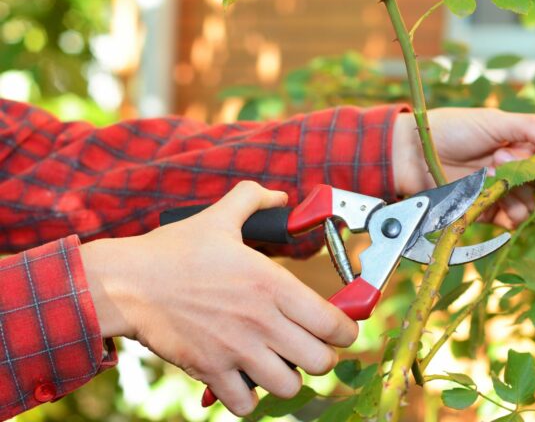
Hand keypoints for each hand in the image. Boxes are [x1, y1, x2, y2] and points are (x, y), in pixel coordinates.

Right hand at [80, 181, 357, 415]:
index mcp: (272, 284)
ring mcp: (237, 350)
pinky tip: (245, 380)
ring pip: (289, 387)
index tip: (340, 330)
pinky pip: (246, 405)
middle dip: (321, 357)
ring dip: (288, 379)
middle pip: (320, 361)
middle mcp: (262, 321)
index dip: (346, 331)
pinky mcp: (211, 371)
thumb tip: (279, 195)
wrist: (126, 283)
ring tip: (278, 365)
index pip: (334, 324)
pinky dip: (249, 399)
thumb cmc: (173, 251)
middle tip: (309, 347)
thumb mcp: (219, 217)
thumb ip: (253, 199)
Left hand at [392, 108, 534, 227]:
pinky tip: (495, 198)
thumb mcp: (496, 121)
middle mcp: (519, 170)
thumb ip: (532, 128)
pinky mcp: (488, 211)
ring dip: (520, 192)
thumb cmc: (454, 129)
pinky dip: (511, 214)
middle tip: (507, 159)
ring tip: (491, 171)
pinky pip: (512, 220)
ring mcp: (504, 192)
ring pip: (533, 205)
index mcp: (524, 145)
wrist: (415, 152)